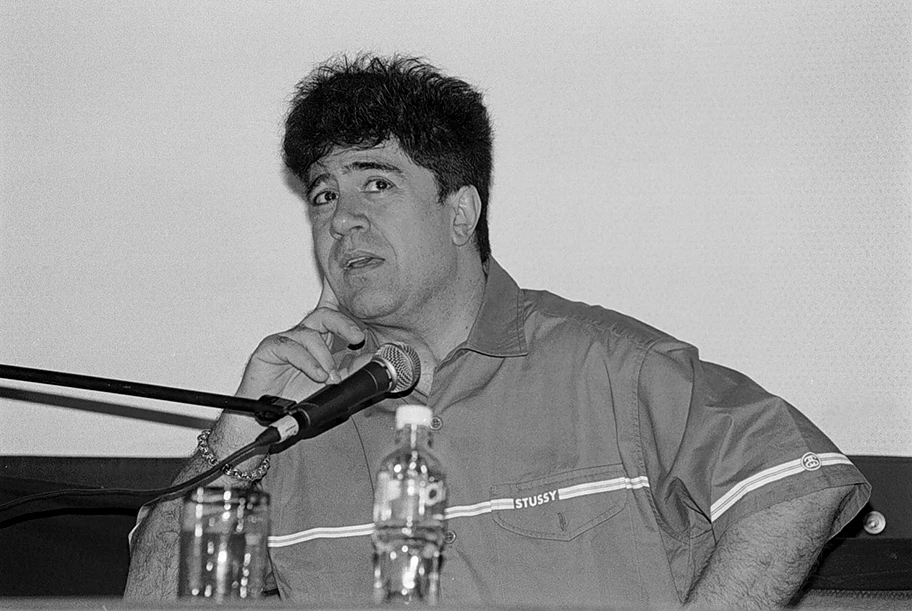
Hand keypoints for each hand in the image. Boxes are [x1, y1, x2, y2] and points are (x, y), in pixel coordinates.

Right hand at [236, 277, 365, 399]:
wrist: (273, 414)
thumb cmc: (297, 395)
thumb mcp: (332, 383)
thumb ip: (352, 370)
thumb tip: (373, 358)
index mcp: (320, 339)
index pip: (332, 312)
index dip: (340, 296)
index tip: (356, 289)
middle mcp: (303, 336)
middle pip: (324, 314)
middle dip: (343, 324)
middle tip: (358, 337)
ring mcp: (287, 341)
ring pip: (309, 333)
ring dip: (324, 356)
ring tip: (331, 377)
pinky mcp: (270, 349)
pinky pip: (290, 347)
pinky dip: (308, 362)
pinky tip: (318, 375)